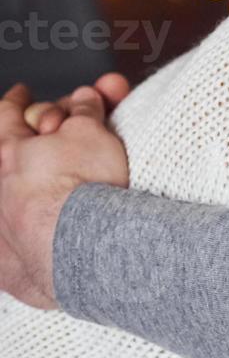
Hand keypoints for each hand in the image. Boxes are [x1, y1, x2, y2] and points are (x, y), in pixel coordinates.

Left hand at [0, 83, 129, 308]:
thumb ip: (84, 113)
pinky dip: (25, 227)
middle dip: (38, 136)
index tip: (24, 94)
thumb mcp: (90, 133)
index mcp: (7, 151)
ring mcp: (3, 225)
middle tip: (63, 128)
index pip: (8, 113)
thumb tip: (85, 99)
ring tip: (64, 184)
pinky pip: (14, 239)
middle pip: (12, 149)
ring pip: (14, 193)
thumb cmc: (84, 189)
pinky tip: (41, 226)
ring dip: (32, 183)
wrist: (88, 250)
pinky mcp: (13, 263)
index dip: (19, 100)